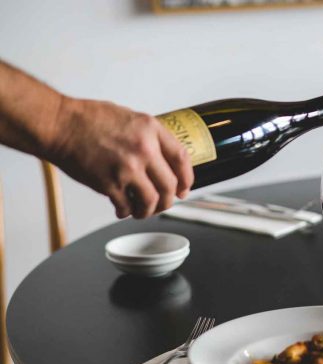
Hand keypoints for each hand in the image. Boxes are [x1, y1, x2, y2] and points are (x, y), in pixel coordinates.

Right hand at [46, 97, 193, 218]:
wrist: (59, 124)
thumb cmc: (89, 119)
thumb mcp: (130, 118)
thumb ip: (149, 136)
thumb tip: (163, 158)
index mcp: (151, 130)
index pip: (182, 158)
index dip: (187, 178)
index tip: (184, 188)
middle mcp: (143, 149)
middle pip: (169, 185)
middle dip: (169, 200)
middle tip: (164, 203)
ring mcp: (127, 168)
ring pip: (151, 201)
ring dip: (149, 211)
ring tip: (142, 211)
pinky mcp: (109, 184)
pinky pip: (126, 206)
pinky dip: (126, 211)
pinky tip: (122, 209)